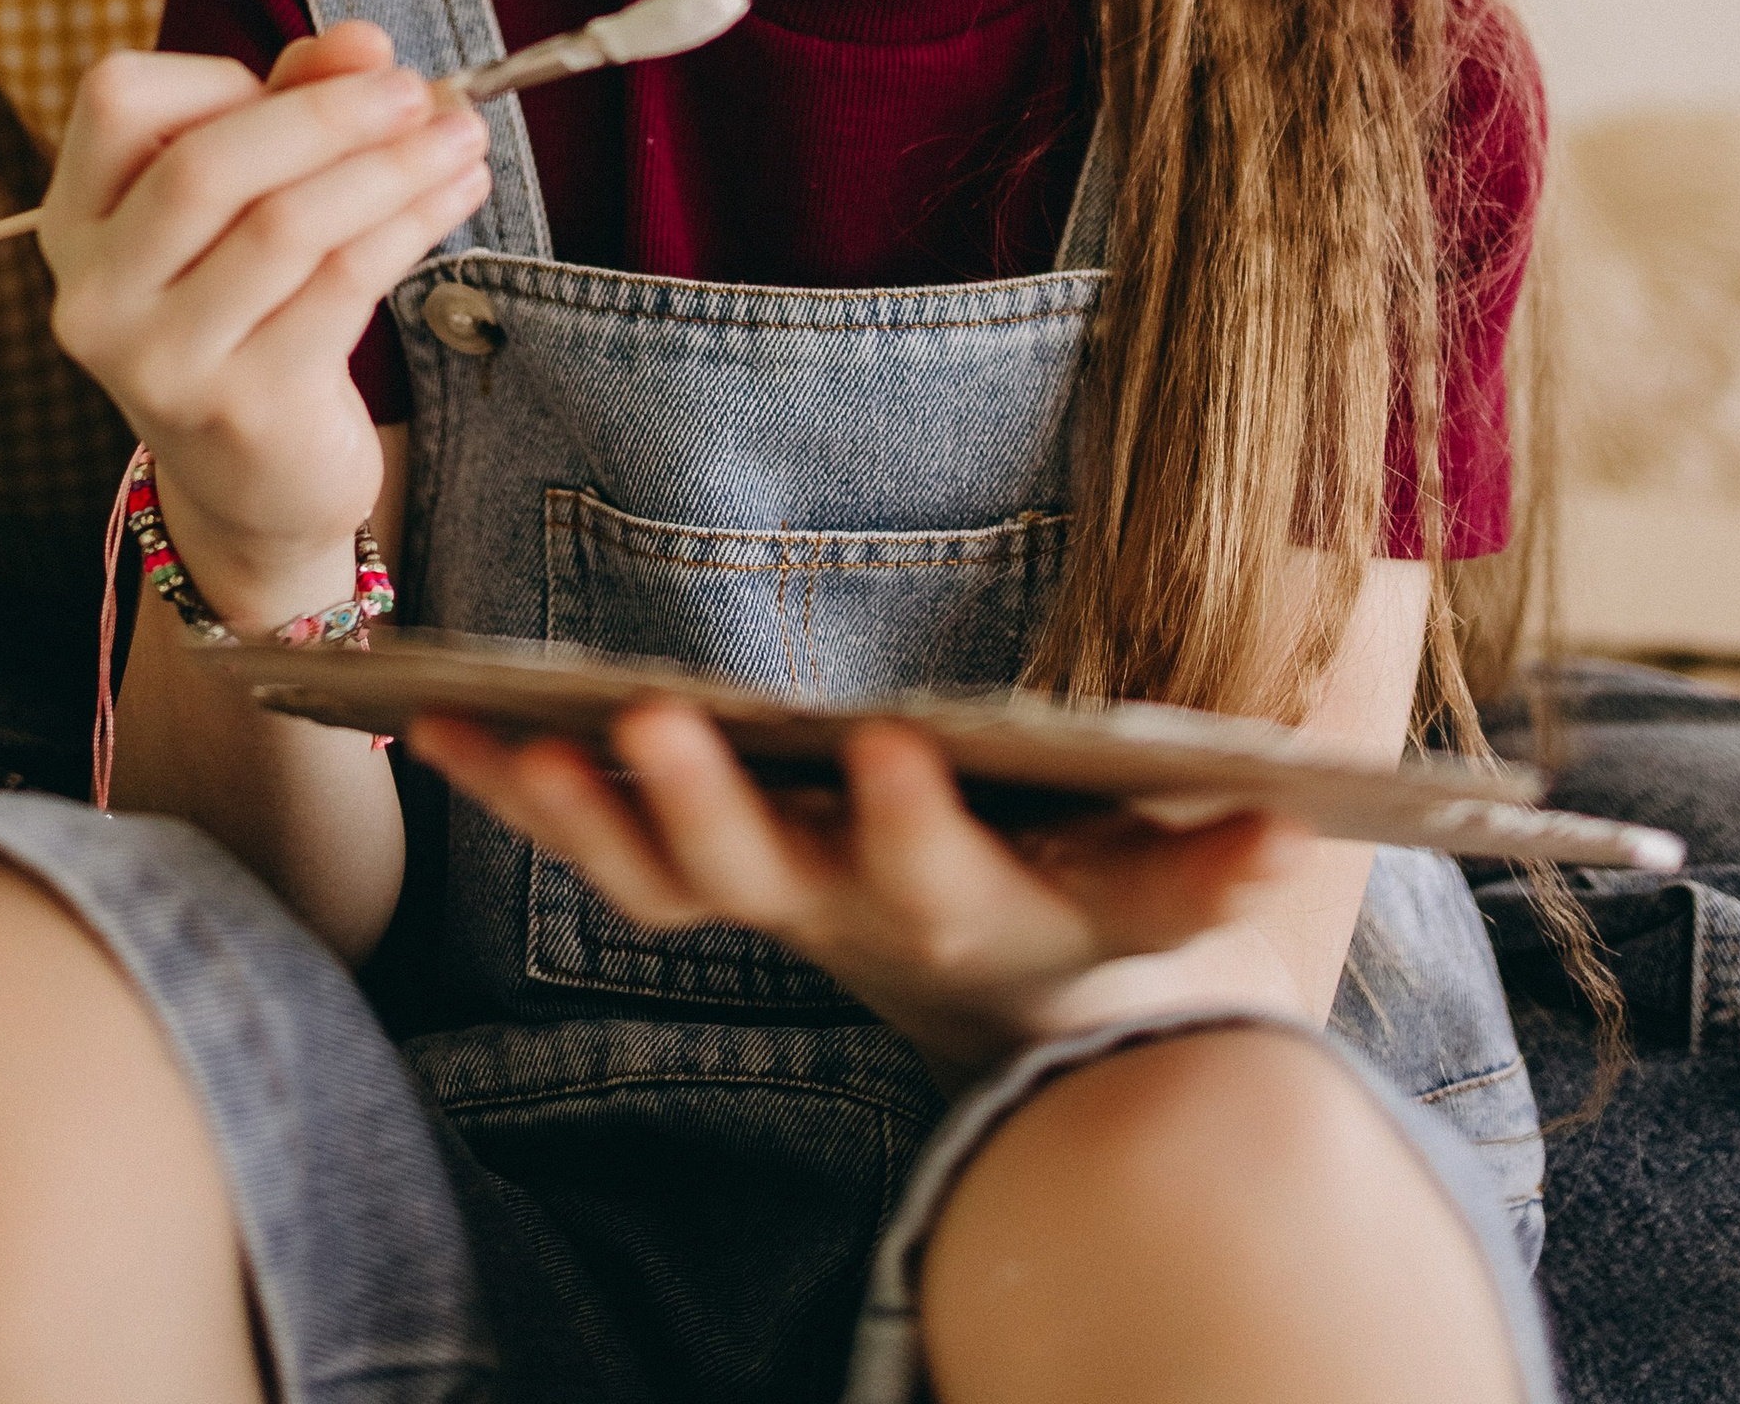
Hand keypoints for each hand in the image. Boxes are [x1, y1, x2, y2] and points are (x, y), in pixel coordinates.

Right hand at [39, 25, 487, 628]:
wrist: (255, 483)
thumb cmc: (250, 309)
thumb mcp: (248, 199)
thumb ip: (288, 105)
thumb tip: (362, 42)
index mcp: (75, 219)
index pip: (119, 100)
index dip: (223, 76)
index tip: (321, 77)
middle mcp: (95, 293)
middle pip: (205, 165)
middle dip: (327, 113)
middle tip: (418, 90)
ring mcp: (160, 360)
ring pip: (285, 226)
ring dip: (391, 167)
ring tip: (463, 137)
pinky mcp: (242, 408)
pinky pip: (340, 286)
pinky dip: (410, 224)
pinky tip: (457, 195)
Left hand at [412, 703, 1292, 1085]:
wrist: (1039, 1024)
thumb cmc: (1130, 909)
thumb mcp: (1206, 874)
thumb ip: (1248, 822)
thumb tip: (1307, 768)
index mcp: (985, 905)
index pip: (952, 873)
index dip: (919, 823)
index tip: (895, 744)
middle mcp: (862, 919)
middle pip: (772, 881)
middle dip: (709, 804)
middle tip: (654, 720)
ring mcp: (776, 903)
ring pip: (659, 877)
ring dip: (583, 809)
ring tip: (514, 733)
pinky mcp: (707, 872)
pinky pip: (593, 841)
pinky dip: (512, 784)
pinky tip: (433, 715)